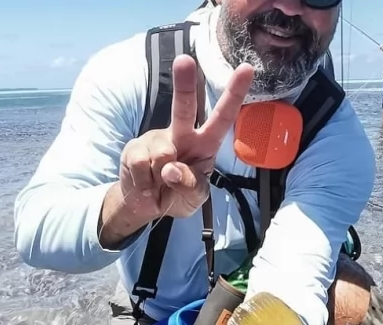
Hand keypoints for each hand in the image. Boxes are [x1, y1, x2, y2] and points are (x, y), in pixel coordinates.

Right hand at [100, 54, 254, 246]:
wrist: (145, 206)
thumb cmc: (178, 196)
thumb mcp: (194, 198)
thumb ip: (189, 186)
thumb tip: (170, 169)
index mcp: (205, 143)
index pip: (223, 117)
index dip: (234, 93)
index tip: (247, 69)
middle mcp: (182, 134)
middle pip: (184, 107)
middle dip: (184, 84)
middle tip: (184, 61)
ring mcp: (156, 138)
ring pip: (162, 153)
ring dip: (160, 178)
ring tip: (159, 184)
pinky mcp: (135, 148)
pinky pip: (141, 164)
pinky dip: (144, 182)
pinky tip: (145, 184)